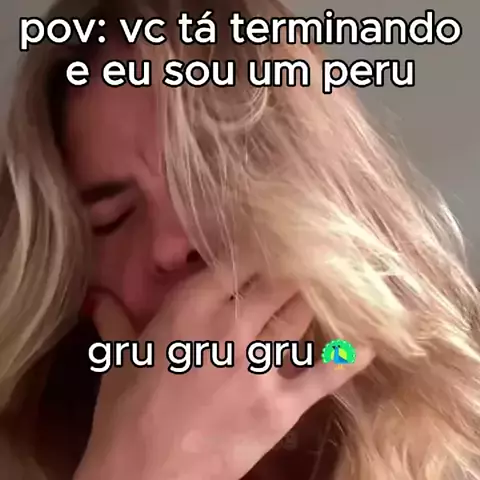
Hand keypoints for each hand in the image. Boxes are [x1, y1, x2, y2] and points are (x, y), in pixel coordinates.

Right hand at [74, 260, 372, 479]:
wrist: (143, 475)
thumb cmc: (127, 412)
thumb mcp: (119, 360)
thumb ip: (116, 322)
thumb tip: (98, 299)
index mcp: (191, 309)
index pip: (238, 261)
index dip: (261, 247)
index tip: (277, 236)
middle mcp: (231, 327)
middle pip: (277, 281)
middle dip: (294, 266)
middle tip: (311, 253)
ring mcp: (260, 365)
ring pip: (299, 315)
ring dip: (315, 298)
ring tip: (334, 280)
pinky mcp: (281, 405)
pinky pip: (324, 375)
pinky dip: (350, 357)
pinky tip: (371, 341)